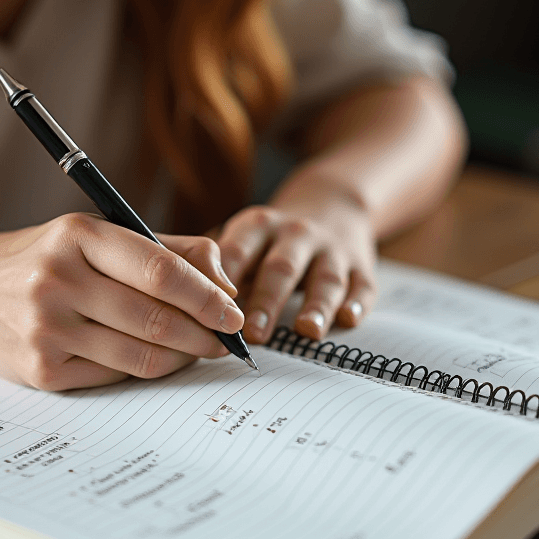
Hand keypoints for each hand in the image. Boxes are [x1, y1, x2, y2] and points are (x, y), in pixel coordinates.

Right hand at [0, 212, 243, 389]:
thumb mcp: (92, 235)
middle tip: (227, 339)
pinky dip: (146, 370)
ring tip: (201, 351)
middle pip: (156, 317)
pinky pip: (115, 375)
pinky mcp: (41, 370)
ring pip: (141, 354)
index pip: (159, 269)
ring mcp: (46, 328)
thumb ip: (164, 249)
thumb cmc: (42, 261)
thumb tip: (225, 282)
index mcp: (77, 235)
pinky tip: (158, 360)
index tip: (235, 311)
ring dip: (183, 357)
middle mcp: (58, 279)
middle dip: (204, 333)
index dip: (206, 295)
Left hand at [217, 198, 375, 344]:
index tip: (210, 307)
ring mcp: (332, 251)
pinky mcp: (361, 267)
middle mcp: (296, 234)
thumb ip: (217, 266)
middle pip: (280, 268)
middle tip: (253, 333)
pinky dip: (357, 304)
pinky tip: (348, 320)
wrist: (334, 205)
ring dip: (315, 305)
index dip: (224, 279)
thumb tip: (176, 308)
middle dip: (267, 300)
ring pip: (324, 278)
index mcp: (258, 226)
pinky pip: (362, 286)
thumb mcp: (244, 237)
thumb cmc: (272, 239)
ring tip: (306, 331)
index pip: (237, 250)